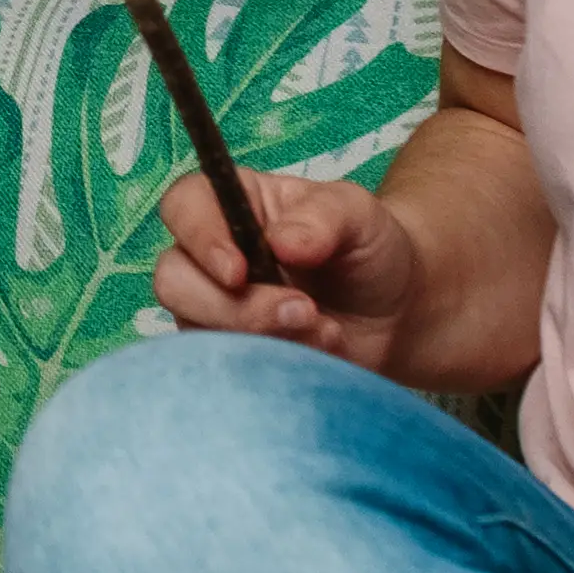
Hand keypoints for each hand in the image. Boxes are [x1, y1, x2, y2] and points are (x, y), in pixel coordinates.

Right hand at [150, 163, 417, 371]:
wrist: (398, 313)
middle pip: (174, 280)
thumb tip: (281, 242)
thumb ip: (323, 217)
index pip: (183, 207)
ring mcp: (217, 310)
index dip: (199, 238)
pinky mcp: (233, 354)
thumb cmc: (370, 248)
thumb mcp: (358, 214)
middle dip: (234, 306)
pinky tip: (319, 352)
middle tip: (302, 308)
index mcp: (234, 204)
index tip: (239, 271)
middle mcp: (212, 256)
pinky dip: (274, 365)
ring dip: (261, 337)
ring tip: (324, 329)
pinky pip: (226, 368)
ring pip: (196, 331)